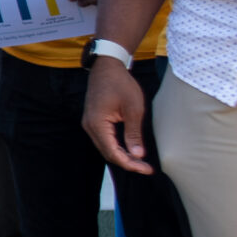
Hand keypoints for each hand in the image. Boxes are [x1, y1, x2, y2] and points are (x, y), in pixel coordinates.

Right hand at [83, 60, 153, 174]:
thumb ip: (133, 133)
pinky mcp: (93, 120)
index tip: (147, 169)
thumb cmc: (121, 84)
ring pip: (105, 148)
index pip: (113, 153)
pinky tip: (130, 149)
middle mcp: (89, 126)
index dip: (130, 164)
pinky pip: (104, 139)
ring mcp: (89, 123)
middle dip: (127, 163)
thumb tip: (137, 155)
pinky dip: (117, 147)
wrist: (107, 67)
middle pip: (108, 153)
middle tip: (146, 168)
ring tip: (141, 161)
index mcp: (97, 124)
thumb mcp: (133, 109)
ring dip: (122, 156)